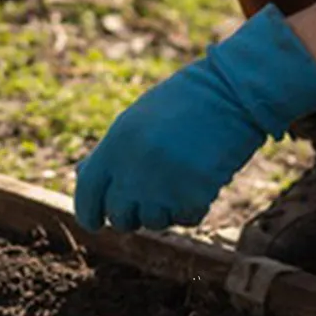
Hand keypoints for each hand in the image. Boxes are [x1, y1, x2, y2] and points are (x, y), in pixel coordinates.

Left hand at [74, 6, 315, 232]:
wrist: (231, 93)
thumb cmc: (182, 104)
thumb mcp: (135, 121)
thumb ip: (110, 153)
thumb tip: (85, 179)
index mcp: (114, 145)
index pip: (87, 195)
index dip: (89, 213)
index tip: (96, 222)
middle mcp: (133, 170)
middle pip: (120, 216)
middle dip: (131, 213)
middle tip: (148, 196)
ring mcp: (163, 187)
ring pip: (154, 222)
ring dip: (164, 209)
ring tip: (178, 178)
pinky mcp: (194, 197)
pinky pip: (185, 219)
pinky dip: (191, 207)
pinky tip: (199, 181)